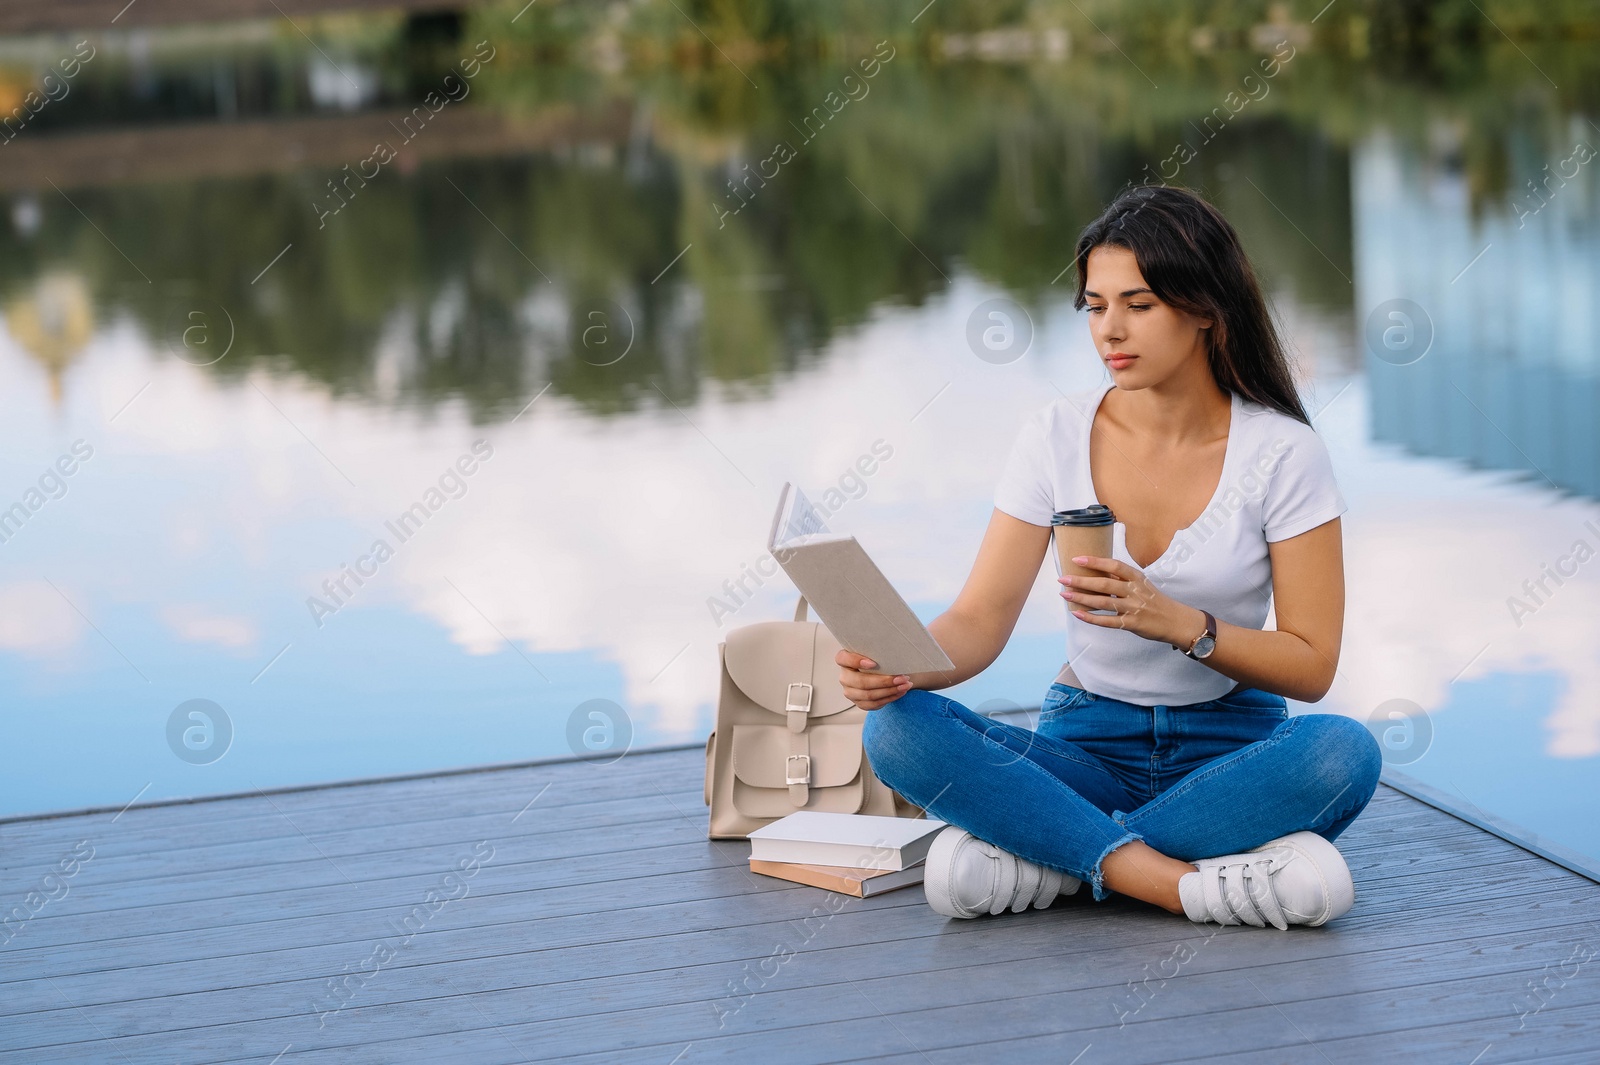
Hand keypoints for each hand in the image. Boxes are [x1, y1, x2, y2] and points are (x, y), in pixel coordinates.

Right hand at [836, 649, 912, 710]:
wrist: (880, 672)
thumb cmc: (877, 659)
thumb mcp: (875, 652)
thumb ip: (877, 651)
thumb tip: (894, 652)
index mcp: (844, 660)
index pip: (843, 659)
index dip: (856, 661)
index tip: (874, 663)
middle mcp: (844, 677)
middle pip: (860, 682)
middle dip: (884, 681)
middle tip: (901, 678)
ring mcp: (850, 692)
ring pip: (869, 695)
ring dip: (890, 691)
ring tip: (905, 685)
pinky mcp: (859, 702)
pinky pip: (874, 704)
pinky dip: (890, 698)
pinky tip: (900, 692)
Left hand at [1058, 556, 1202, 648]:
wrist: (1175, 621)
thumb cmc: (1154, 600)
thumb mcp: (1142, 584)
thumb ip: (1122, 579)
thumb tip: (1097, 572)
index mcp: (1137, 578)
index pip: (1114, 566)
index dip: (1095, 562)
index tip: (1076, 559)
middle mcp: (1134, 591)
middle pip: (1104, 584)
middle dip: (1080, 581)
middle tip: (1062, 578)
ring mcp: (1133, 608)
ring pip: (1103, 602)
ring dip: (1081, 598)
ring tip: (1065, 594)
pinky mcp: (1131, 624)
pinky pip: (1107, 621)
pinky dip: (1091, 618)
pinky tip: (1078, 614)